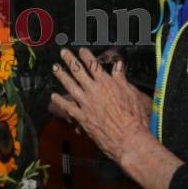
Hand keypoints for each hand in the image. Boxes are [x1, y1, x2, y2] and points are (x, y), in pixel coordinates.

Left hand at [51, 47, 150, 162]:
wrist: (128, 138)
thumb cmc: (134, 117)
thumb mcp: (131, 93)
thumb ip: (121, 79)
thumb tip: (118, 66)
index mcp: (106, 83)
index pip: (94, 65)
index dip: (86, 56)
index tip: (81, 50)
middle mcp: (94, 91)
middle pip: (79, 71)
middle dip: (70, 60)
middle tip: (63, 52)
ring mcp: (86, 104)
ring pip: (70, 86)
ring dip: (61, 76)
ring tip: (55, 68)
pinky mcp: (82, 117)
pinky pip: (68, 107)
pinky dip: (60, 101)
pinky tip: (53, 96)